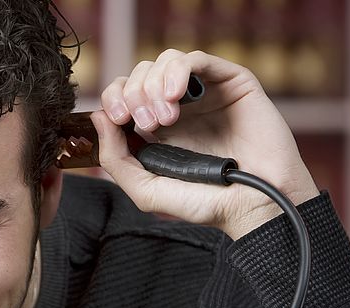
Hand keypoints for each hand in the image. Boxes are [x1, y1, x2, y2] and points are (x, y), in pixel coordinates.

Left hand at [90, 49, 319, 239]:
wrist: (253, 205)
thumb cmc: (204, 203)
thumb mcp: (145, 189)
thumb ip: (115, 159)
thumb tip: (97, 118)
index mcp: (155, 130)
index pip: (122, 96)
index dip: (113, 99)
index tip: (118, 120)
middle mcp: (178, 108)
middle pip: (139, 75)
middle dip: (133, 95)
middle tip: (149, 124)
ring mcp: (204, 94)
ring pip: (163, 62)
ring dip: (154, 85)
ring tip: (167, 118)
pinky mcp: (231, 83)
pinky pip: (196, 59)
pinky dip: (177, 71)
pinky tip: (176, 96)